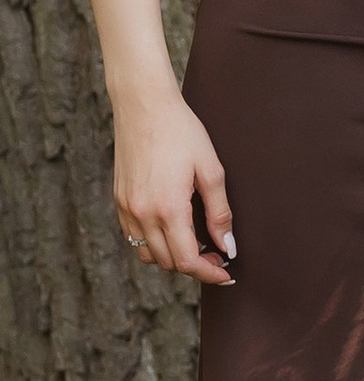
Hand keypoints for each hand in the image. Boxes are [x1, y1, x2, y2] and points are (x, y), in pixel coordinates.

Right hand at [113, 89, 235, 284]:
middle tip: (218, 256)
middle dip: (194, 266)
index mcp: (167, 208)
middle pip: (168, 262)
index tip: (226, 274)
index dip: (209, 273)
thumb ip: (220, 213)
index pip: (187, 260)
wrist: (144, 106)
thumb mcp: (211, 170)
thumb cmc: (182, 132)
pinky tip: (172, 230)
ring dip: (172, 257)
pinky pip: (134, 237)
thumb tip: (228, 246)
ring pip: (148, 254)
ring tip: (196, 245)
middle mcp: (142, 214)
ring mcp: (126, 208)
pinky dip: (153, 244)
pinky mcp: (119, 200)